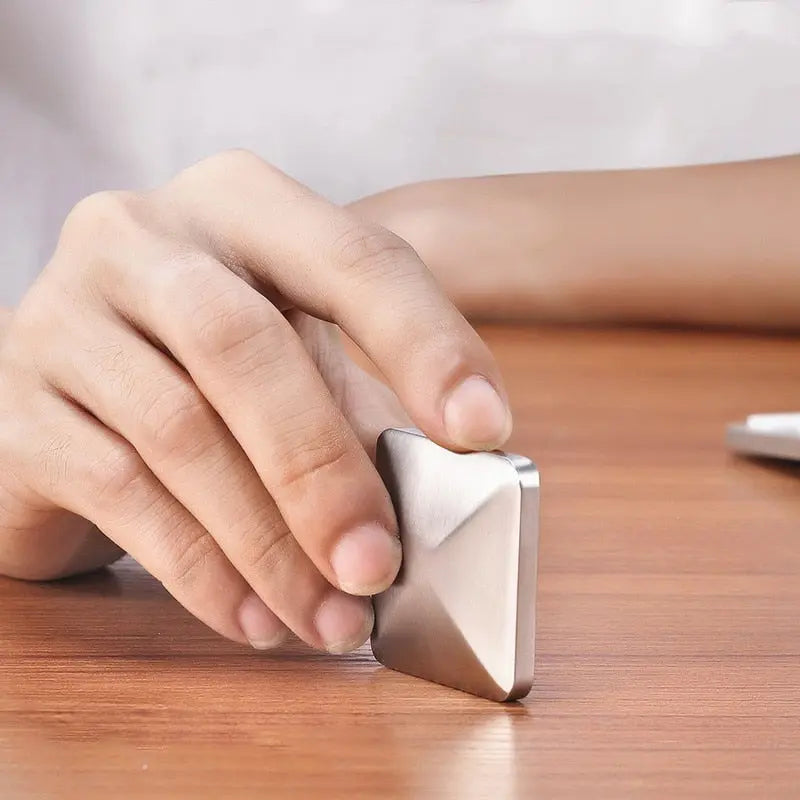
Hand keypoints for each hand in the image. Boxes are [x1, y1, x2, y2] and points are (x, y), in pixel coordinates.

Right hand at [0, 151, 511, 652]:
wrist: (66, 385)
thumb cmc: (206, 365)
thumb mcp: (292, 358)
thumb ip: (357, 407)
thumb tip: (443, 497)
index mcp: (239, 205)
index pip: (353, 257)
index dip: (425, 342)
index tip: (482, 431)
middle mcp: (141, 240)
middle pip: (245, 347)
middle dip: (323, 469)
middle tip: (379, 564)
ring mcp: (65, 318)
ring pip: (180, 432)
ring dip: (268, 544)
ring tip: (329, 616)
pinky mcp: (19, 411)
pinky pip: (121, 494)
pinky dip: (201, 570)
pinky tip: (254, 617)